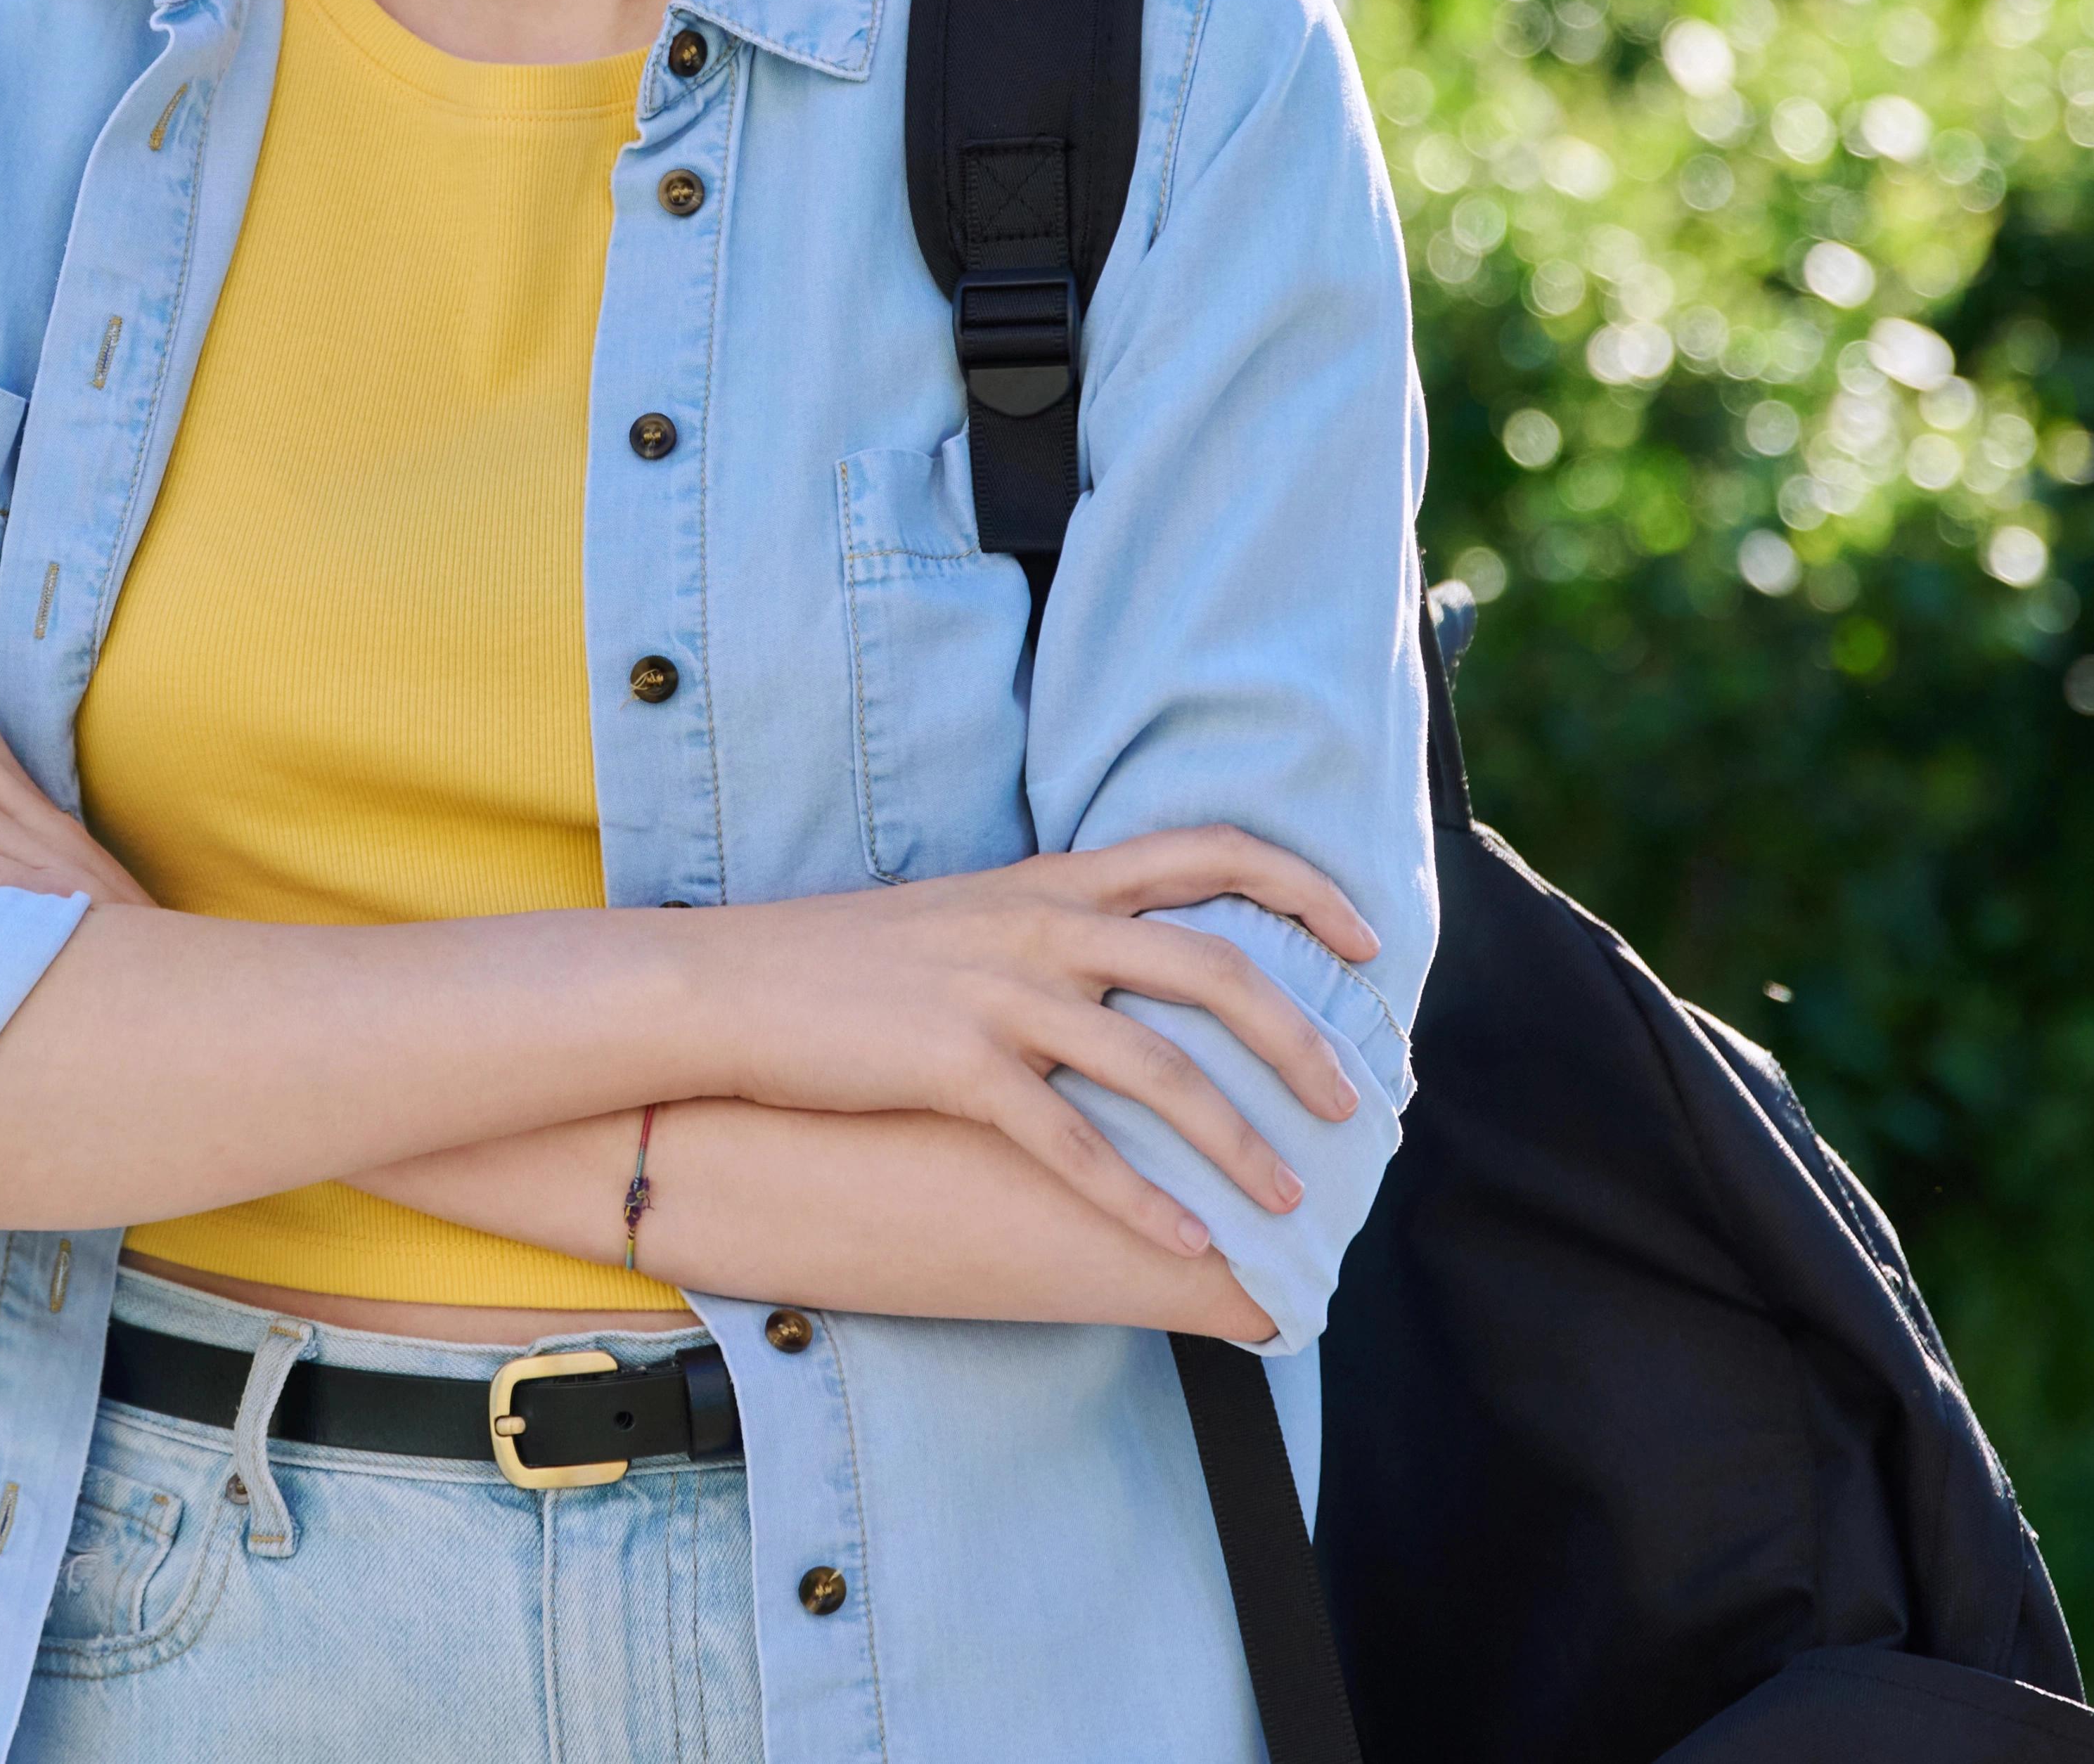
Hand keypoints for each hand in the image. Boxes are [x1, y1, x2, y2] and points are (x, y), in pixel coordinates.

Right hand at [673, 833, 1383, 1259]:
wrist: (726, 986)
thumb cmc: (841, 963)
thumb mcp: (963, 919)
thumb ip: (1049, 929)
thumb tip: (1128, 967)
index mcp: (1051, 882)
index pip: (1206, 850)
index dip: (1303, 887)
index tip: (1367, 937)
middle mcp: (1039, 926)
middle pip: (1210, 965)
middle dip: (1299, 1036)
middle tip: (1353, 1103)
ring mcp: (997, 995)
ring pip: (1157, 1066)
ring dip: (1238, 1141)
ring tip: (1289, 1200)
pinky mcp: (955, 1067)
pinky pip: (1071, 1143)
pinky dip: (1139, 1200)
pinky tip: (1187, 1243)